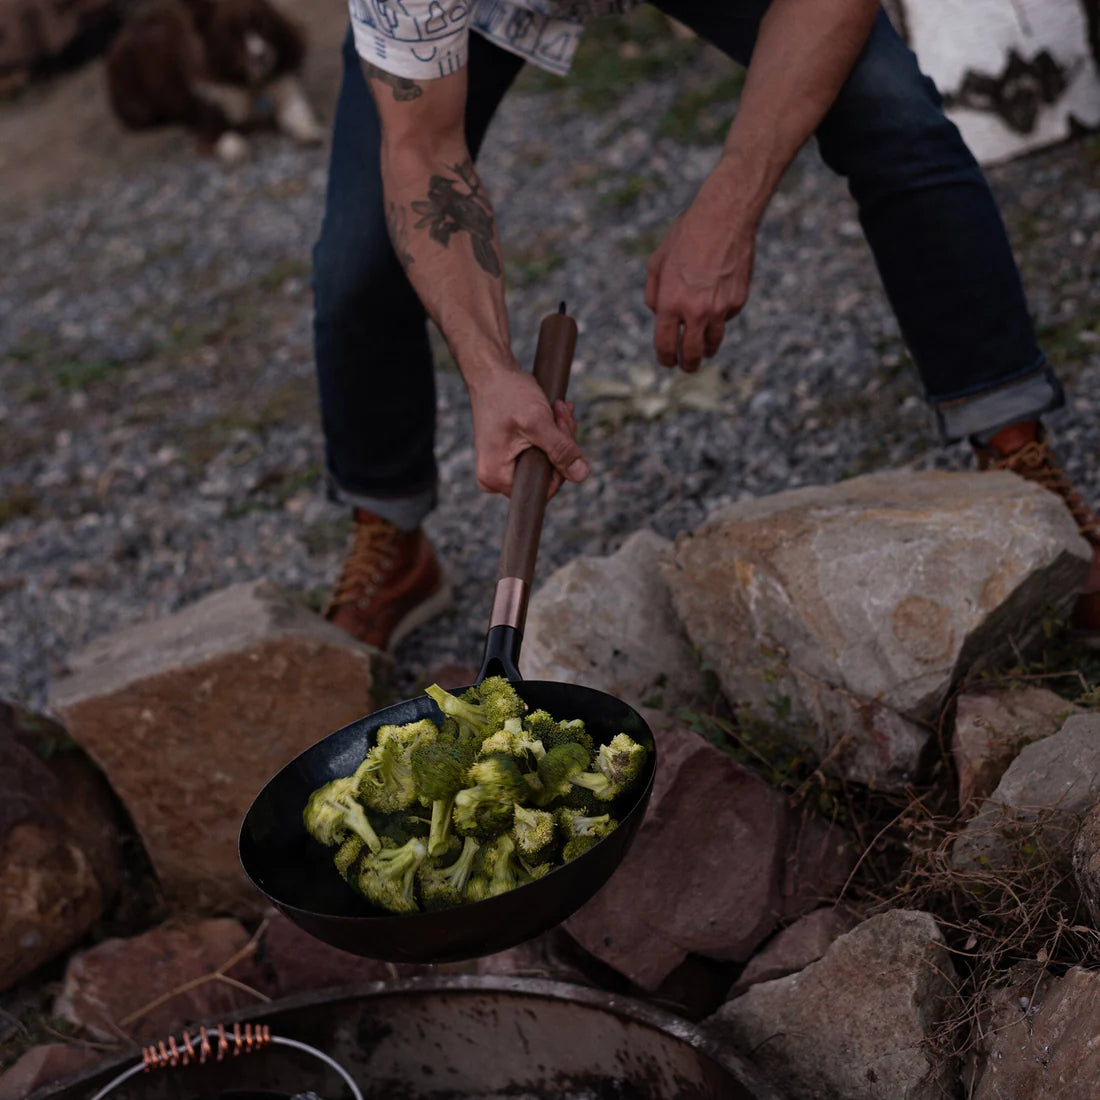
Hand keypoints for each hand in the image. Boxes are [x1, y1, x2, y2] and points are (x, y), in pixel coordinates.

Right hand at [469, 369, 587, 497]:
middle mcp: (494, 478)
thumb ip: (560, 449)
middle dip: (560, 443)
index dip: (561, 464)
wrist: (491, 372)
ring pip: (545, 461)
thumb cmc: (507, 393)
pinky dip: (550, 433)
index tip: (560, 430)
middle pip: (545, 474)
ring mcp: (501, 467)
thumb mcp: (537, 421)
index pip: (544, 488)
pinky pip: (538, 452)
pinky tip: (553, 413)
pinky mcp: (508, 455)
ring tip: (556, 408)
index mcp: (496, 478)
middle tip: (560, 413)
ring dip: (558, 435)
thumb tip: (581, 475)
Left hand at [644, 191, 756, 371]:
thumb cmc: (686, 237)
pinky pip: (727, 317)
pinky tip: (718, 302)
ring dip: (707, 349)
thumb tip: (657, 314)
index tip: (668, 361)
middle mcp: (696, 311)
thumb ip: (653, 294)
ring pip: (713, 342)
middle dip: (688, 365)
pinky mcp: (738, 301)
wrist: (724, 218)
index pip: (665, 345)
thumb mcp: (656, 263)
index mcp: (671, 303)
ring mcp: (720, 308)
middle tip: (687, 367)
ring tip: (704, 350)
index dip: (665, 358)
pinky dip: (721, 317)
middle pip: (692, 354)